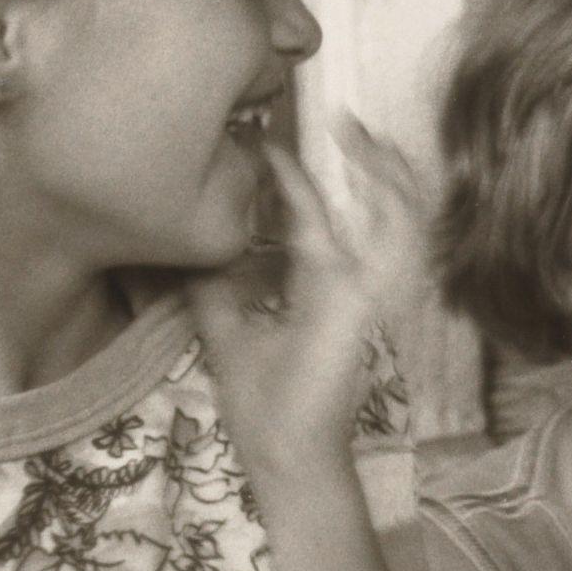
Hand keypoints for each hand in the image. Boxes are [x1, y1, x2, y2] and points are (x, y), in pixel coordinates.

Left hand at [191, 118, 427, 489]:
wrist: (286, 450)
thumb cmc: (264, 404)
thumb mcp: (226, 330)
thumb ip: (210, 290)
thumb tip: (175, 250)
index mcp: (321, 288)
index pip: (313, 220)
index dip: (296, 179)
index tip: (268, 140)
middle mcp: (352, 282)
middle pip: (374, 207)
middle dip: (366, 162)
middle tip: (344, 120)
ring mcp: (368, 290)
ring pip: (397, 216)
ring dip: (386, 173)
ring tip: (364, 133)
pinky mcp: (372, 299)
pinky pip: (395, 242)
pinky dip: (391, 204)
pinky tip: (377, 171)